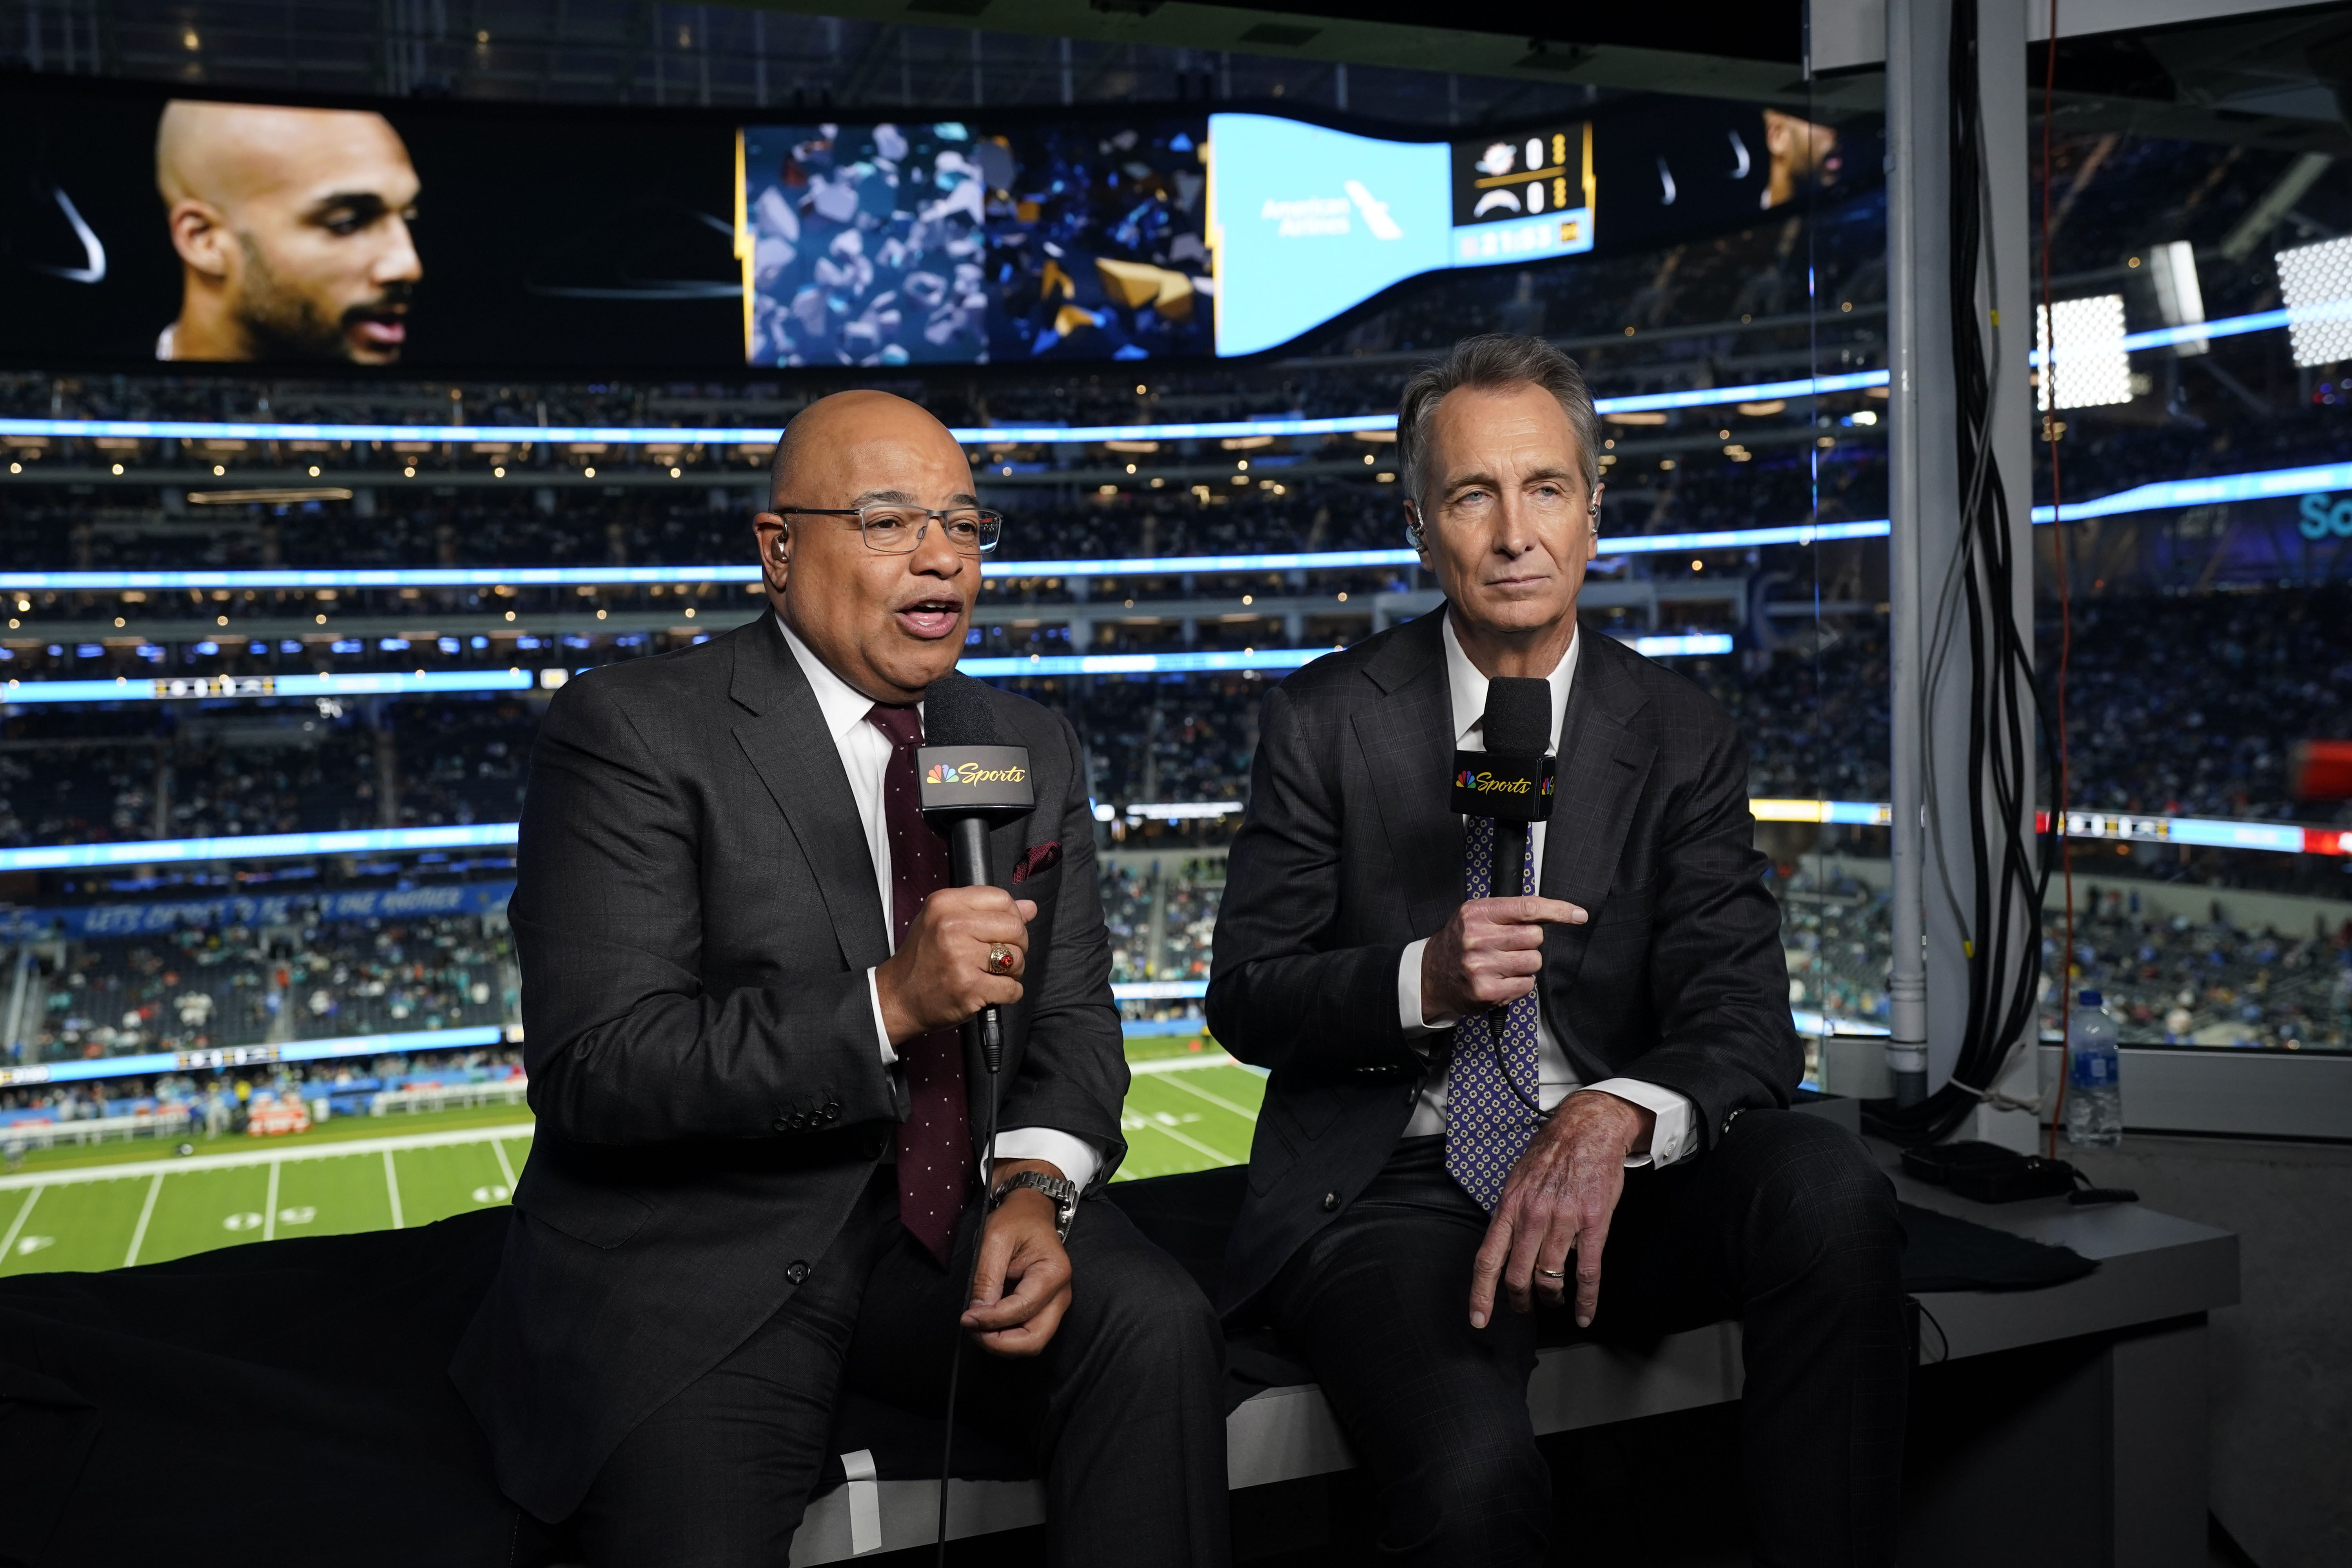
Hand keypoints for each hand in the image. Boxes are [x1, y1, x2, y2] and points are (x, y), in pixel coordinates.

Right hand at [875, 887, 1037, 1043]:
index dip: (1011, 917)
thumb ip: (987, 912)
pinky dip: (1009, 993)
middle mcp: (951, 926)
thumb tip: (1030, 907)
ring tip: (992, 974)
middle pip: (1015, 928)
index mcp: (945, 903)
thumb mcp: (945, 923)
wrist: (897, 997)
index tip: (1002, 932)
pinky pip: (1012, 988)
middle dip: (1017, 945)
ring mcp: (960, 957)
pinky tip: (991, 992)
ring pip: (1017, 958)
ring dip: (1013, 971)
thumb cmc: (924, 960)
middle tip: (1001, 957)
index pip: (1002, 899)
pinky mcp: (969, 987)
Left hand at [963, 1159, 1074, 1356]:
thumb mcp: (995, 1239)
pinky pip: (1028, 1334)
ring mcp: (1056, 1304)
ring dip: (1002, 1343)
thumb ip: (987, 1277)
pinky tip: (988, 1324)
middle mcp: (1062, 1294)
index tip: (966, 1317)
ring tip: (977, 1328)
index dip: (991, 1320)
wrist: (1030, 1212)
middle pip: (1035, 1339)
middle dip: (1000, 1343)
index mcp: (1054, 1272)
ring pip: (1033, 1343)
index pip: (1022, 1309)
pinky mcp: (1046, 1309)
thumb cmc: (1016, 1220)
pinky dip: (1007, 1337)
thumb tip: (977, 1314)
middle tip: (973, 1331)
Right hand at [1419, 896, 1586, 1023]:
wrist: (1431, 976)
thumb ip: (1509, 912)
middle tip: (1509, 946)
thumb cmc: (1459, 943)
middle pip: (1535, 937)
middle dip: (1529, 942)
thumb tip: (1552, 912)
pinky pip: (1527, 985)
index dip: (1558, 910)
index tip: (1578, 914)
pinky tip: (1500, 979)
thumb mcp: (1476, 916)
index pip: (1527, 908)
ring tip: (1502, 964)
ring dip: (1524, 964)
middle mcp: (1477, 938)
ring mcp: (1481, 966)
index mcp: (1476, 913)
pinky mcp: (1487, 991)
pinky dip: (1519, 983)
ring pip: (1533, 962)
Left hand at [1468, 1091, 1653, 1330]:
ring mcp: (1563, 1221)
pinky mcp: (1592, 1224)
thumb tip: (1501, 1245)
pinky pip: (1587, 1273)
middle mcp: (1532, 1217)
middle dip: (1520, 1301)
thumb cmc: (1551, 1154)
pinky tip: (1584, 1314)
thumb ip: (1509, 1215)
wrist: (1588, 1129)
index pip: (1487, 1260)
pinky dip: (1585, 1300)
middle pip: (1517, 1276)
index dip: (1481, 1295)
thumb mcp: (1517, 1181)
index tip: (1479, 1320)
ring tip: (1554, 1300)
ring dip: (1550, 1298)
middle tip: (1525, 1307)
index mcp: (1509, 1207)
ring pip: (1550, 1279)